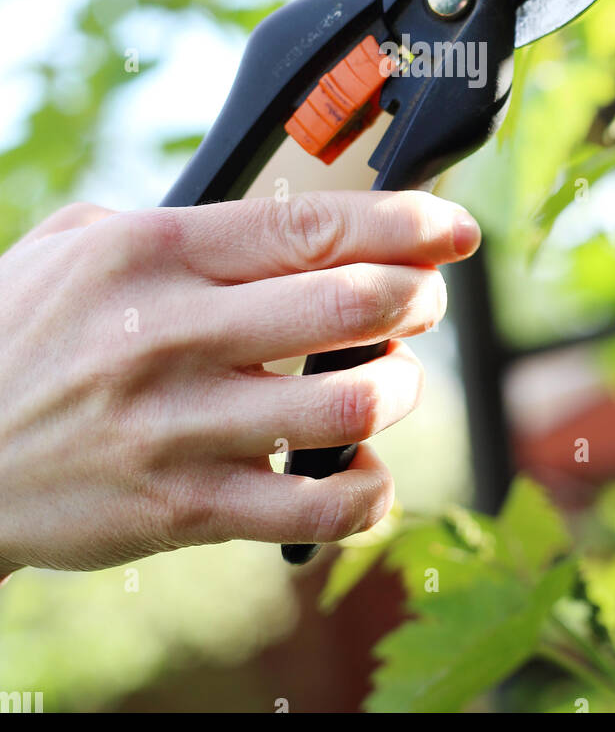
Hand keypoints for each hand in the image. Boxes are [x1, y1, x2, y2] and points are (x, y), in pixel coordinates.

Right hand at [0, 192, 479, 572]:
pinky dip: (366, 492)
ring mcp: (179, 426)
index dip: (405, 223)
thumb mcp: (75, 246)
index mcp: (155, 253)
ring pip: (348, 407)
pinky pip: (314, 509)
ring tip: (392, 381)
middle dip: (418, 298)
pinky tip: (361, 471)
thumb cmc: (17, 335)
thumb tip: (283, 224)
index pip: (312, 225)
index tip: (453, 229)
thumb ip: (176, 224)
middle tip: (424, 300)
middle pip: (352, 304)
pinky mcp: (182, 508)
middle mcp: (172, 333)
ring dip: (400, 389)